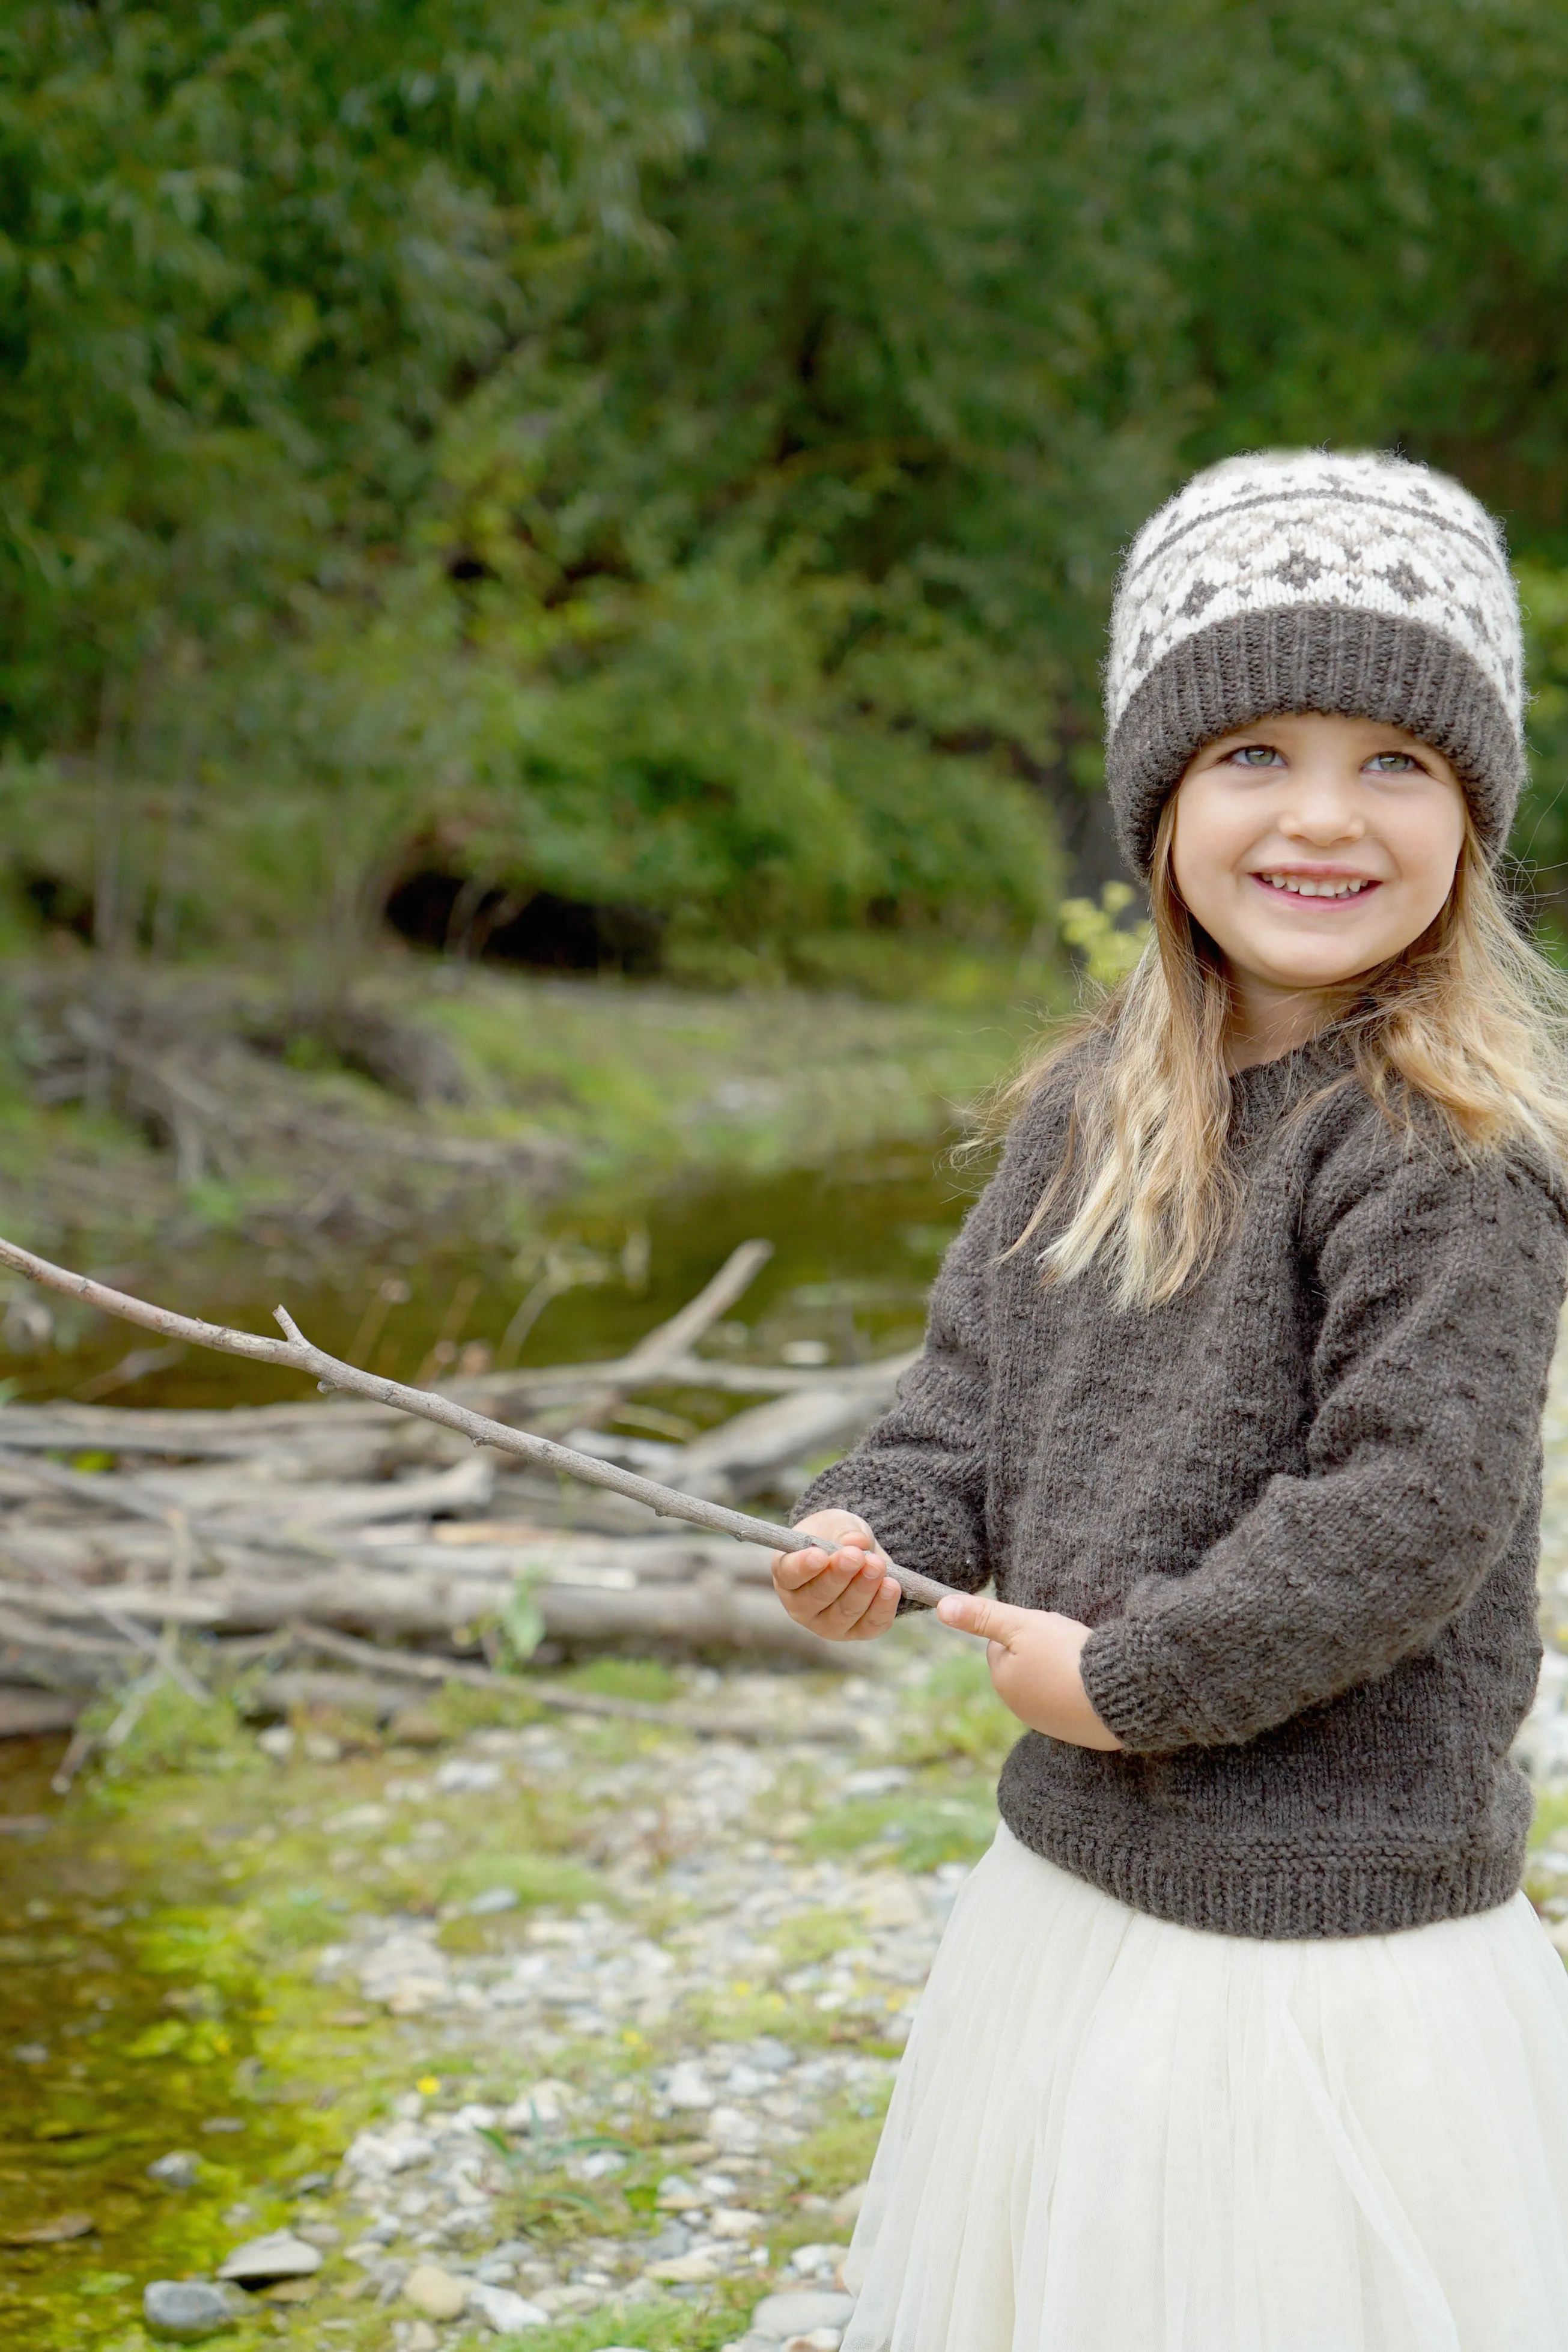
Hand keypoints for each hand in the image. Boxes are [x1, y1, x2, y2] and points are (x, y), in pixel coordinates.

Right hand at [771, 1509, 899, 1642]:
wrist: (858, 1552)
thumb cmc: (836, 1536)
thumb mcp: (837, 1524)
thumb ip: (844, 1531)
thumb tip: (857, 1541)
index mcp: (787, 1574)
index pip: (789, 1575)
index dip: (803, 1567)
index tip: (820, 1555)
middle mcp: (801, 1605)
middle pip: (817, 1597)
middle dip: (839, 1576)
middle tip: (857, 1556)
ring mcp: (826, 1623)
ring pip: (844, 1613)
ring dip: (863, 1589)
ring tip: (878, 1565)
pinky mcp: (855, 1632)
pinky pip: (869, 1625)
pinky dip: (882, 1606)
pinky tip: (891, 1586)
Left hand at [935, 1592, 1122, 1749]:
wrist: (1116, 1695)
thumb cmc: (1066, 1656)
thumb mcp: (1022, 1626)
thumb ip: (983, 1615)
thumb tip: (941, 1607)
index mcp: (1004, 1682)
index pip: (1002, 1644)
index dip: (1023, 1629)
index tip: (1046, 1630)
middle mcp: (1021, 1708)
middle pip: (1026, 1662)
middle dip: (1044, 1648)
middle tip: (1067, 1643)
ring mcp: (1050, 1723)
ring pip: (1049, 1679)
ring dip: (1064, 1667)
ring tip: (1084, 1660)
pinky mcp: (1078, 1732)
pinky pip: (1073, 1700)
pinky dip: (1082, 1688)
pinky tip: (1095, 1680)